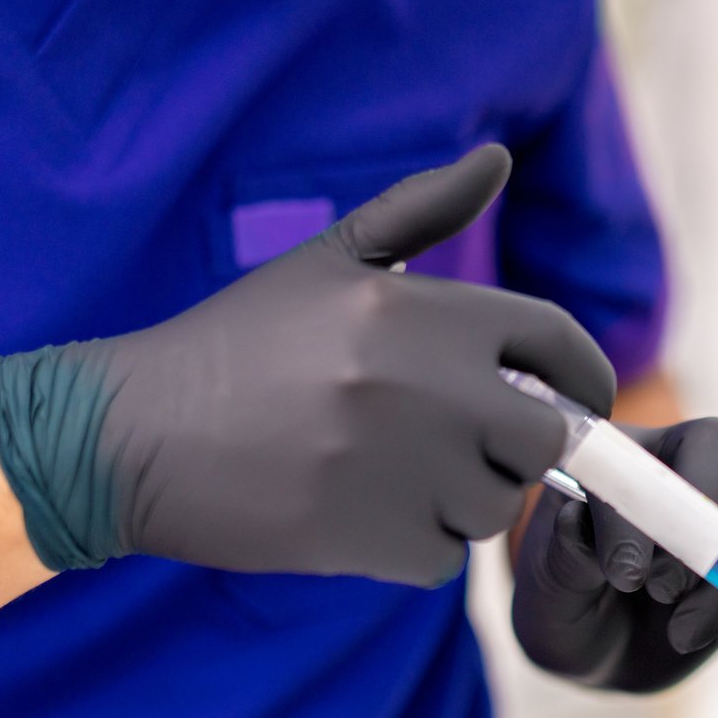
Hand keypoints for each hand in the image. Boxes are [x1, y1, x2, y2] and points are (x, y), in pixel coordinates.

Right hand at [0, 145, 615, 585]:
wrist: (134, 434)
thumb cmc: (237, 344)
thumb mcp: (327, 260)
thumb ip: (422, 208)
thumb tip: (498, 158)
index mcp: (424, 311)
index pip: (557, 341)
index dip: (583, 375)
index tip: (579, 399)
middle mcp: (426, 387)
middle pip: (542, 438)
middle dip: (513, 446)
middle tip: (460, 443)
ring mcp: (403, 469)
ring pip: (491, 504)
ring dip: (456, 498)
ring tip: (381, 471)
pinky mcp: (373, 541)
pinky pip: (441, 560)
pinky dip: (410, 547)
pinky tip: (352, 512)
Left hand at [511, 418, 717, 691]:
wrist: (599, 655)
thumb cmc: (566, 612)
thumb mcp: (549, 593)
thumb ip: (565, 556)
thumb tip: (581, 519)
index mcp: (627, 456)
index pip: (652, 439)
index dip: (660, 501)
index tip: (625, 575)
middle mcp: (684, 466)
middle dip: (704, 526)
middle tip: (665, 593)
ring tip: (682, 632)